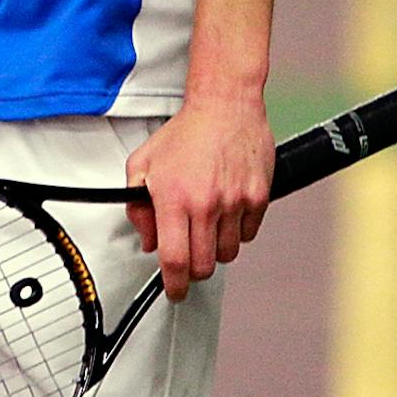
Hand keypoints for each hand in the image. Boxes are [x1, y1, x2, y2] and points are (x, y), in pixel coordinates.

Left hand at [125, 92, 273, 300]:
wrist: (225, 104)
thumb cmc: (185, 132)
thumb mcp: (143, 163)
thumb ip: (138, 206)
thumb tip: (148, 241)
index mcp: (174, 197)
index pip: (174, 259)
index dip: (174, 285)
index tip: (174, 291)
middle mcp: (206, 203)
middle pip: (204, 266)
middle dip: (194, 269)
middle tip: (189, 256)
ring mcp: (235, 202)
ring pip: (228, 254)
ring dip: (216, 249)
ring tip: (207, 224)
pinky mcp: (258, 197)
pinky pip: (248, 235)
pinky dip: (237, 232)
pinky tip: (226, 210)